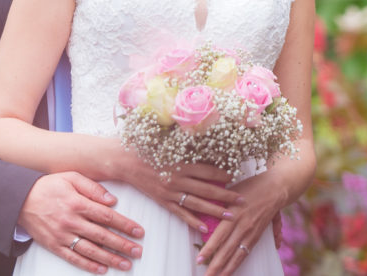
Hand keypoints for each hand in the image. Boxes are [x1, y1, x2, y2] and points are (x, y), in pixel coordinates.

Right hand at [18, 172, 143, 273]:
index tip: (138, 231)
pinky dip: (88, 265)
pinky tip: (102, 269)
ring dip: (110, 258)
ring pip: (91, 250)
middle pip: (102, 235)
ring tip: (126, 264)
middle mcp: (71, 221)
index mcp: (76, 203)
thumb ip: (92, 187)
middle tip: (137, 251)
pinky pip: (73, 258)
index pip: (107, 216)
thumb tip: (112, 200)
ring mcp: (62, 235)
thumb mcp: (70, 177)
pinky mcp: (54, 245)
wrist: (19, 199)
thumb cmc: (47, 186)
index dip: (125, 225)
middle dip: (123, 245)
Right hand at [115, 148, 242, 230]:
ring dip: (215, 210)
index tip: (235, 176)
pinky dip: (191, 220)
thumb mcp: (166, 142)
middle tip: (242, 200)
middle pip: (207, 189)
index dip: (223, 174)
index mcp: (180, 162)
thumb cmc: (144, 146)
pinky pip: (179, 212)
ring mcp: (170, 191)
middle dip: (227, 195)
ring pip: (197, 203)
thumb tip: (202, 140)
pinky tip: (203, 226)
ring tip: (231, 216)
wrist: (124, 160)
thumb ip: (184, 145)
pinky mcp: (162, 200)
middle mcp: (177, 178)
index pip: (208, 170)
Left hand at [196, 174, 282, 275]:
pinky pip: (247, 252)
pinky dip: (239, 262)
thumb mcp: (230, 192)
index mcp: (234, 214)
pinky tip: (231, 270)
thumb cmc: (250, 186)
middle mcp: (244, 226)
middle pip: (228, 250)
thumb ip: (218, 204)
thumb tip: (202, 213)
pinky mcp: (258, 236)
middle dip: (216, 265)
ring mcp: (252, 233)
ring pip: (238, 255)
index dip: (209, 249)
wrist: (275, 189)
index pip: (219, 236)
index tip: (199, 260)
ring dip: (228, 268)